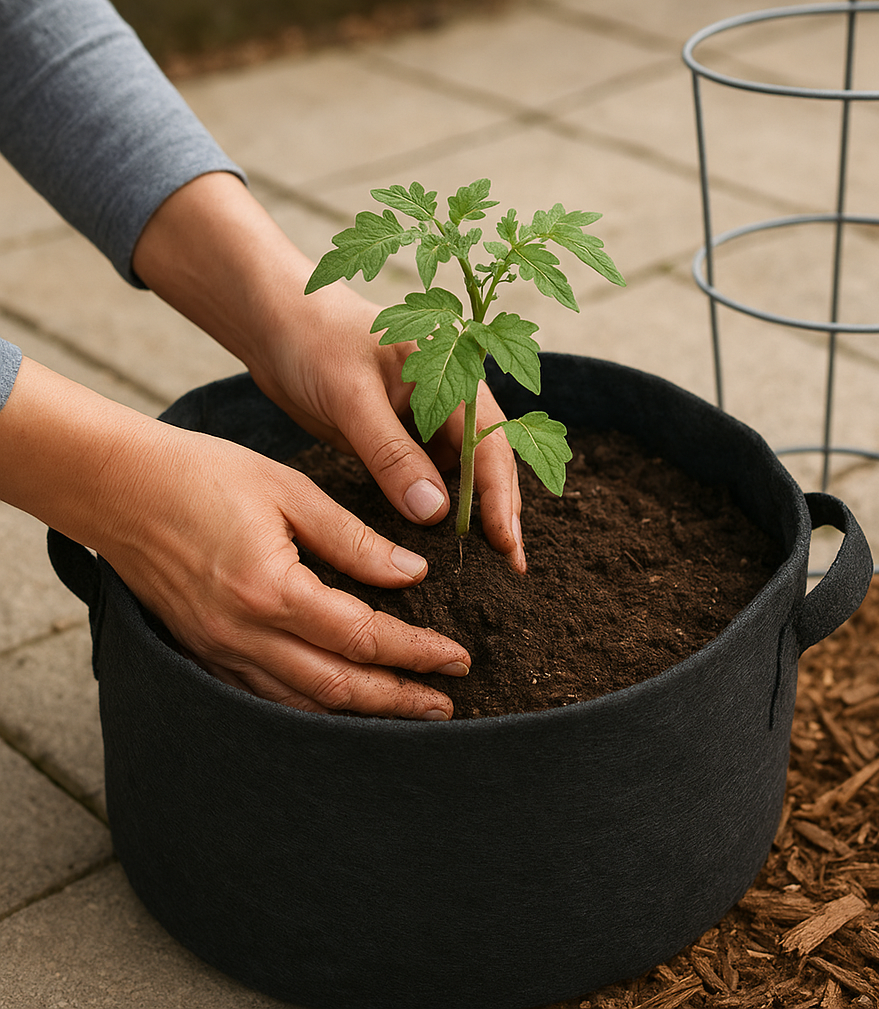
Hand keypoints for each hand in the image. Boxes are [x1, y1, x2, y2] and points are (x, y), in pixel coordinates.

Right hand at [0, 359, 468, 717]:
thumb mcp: (290, 492)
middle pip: (338, 686)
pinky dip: (311, 706)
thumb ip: (354, 540)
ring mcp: (218, 650)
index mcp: (272, 590)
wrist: (114, 485)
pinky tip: (338, 703)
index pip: (363, 637)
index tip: (457, 658)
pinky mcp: (203, 651)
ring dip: (359, 711)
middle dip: (399, 698)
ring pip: (303, 702)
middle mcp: (244, 634)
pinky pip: (265, 695)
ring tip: (406, 709)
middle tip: (447, 702)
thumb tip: (412, 572)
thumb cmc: (201, 474)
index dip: (416, 652)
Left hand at [133, 172, 525, 571]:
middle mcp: (450, 400)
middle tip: (510, 568)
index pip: (490, 442)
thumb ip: (392, 453)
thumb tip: (435, 514)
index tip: (505, 543)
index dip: (501, 495)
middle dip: (500, 514)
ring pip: (460, 478)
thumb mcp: (351, 396)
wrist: (275, 324)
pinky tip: (437, 546)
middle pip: (488, 464)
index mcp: (454, 372)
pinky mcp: (401, 442)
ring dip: (469, 518)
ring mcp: (427, 423)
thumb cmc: (314, 340)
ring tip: (484, 567)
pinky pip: (426, 483)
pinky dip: (434, 513)